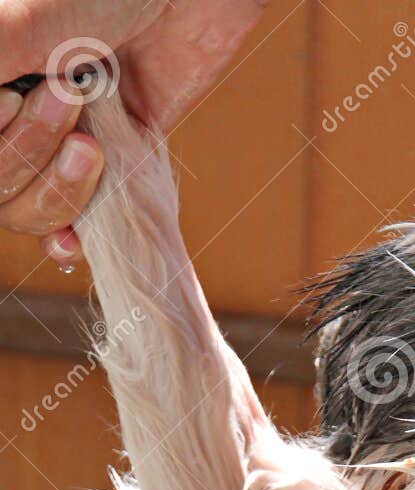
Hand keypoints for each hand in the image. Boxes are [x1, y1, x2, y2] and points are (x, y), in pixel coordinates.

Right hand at [0, 0, 266, 264]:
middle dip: (26, 153)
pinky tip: (73, 241)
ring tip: (93, 147)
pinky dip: (67, 236)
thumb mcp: (24, 18)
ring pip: (25, 206)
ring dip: (55, 193)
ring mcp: (55, 136)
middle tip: (69, 98)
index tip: (8, 104)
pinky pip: (71, 219)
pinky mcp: (105, 160)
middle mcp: (10, 104)